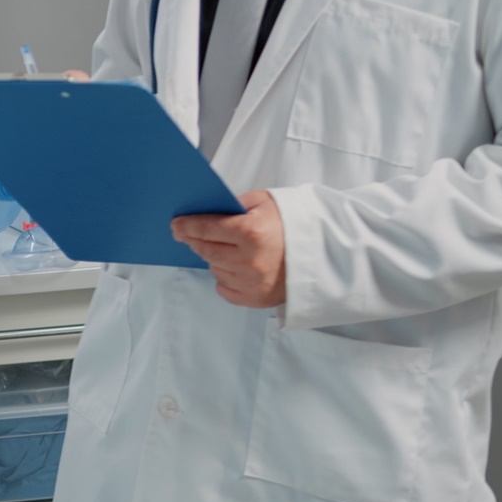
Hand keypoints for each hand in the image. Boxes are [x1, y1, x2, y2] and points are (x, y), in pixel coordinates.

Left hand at [171, 190, 287, 307]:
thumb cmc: (295, 224)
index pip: (206, 229)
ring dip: (215, 258)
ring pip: (214, 268)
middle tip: (189, 235)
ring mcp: (250, 282)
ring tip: (231, 249)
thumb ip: (236, 205)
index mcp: (251, 233)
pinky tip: (239, 267)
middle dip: (195, 241)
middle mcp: (248, 260)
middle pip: (205, 250)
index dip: (187, 226)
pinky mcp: (254, 299)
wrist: (325, 253)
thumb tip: (208, 213)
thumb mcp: (267, 202)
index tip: (176, 225)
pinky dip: (226, 277)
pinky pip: (224, 288)